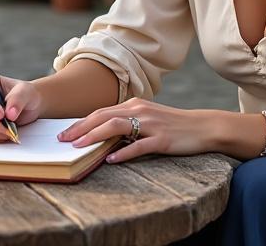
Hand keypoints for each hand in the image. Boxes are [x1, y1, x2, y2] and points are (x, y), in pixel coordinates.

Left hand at [57, 98, 213, 163]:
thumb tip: (103, 134)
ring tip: (79, 147)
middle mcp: (140, 111)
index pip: (101, 112)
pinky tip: (110, 159)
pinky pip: (138, 146)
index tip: (64, 133)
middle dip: (80, 128)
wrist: (203, 127)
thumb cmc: (173, 125)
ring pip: (116, 127)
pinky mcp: (161, 139)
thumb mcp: (148, 119)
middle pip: (103, 117)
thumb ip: (127, 123)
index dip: (81, 122)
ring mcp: (150, 125)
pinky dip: (122, 152)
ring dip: (94, 136)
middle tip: (63, 140)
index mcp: (134, 105)